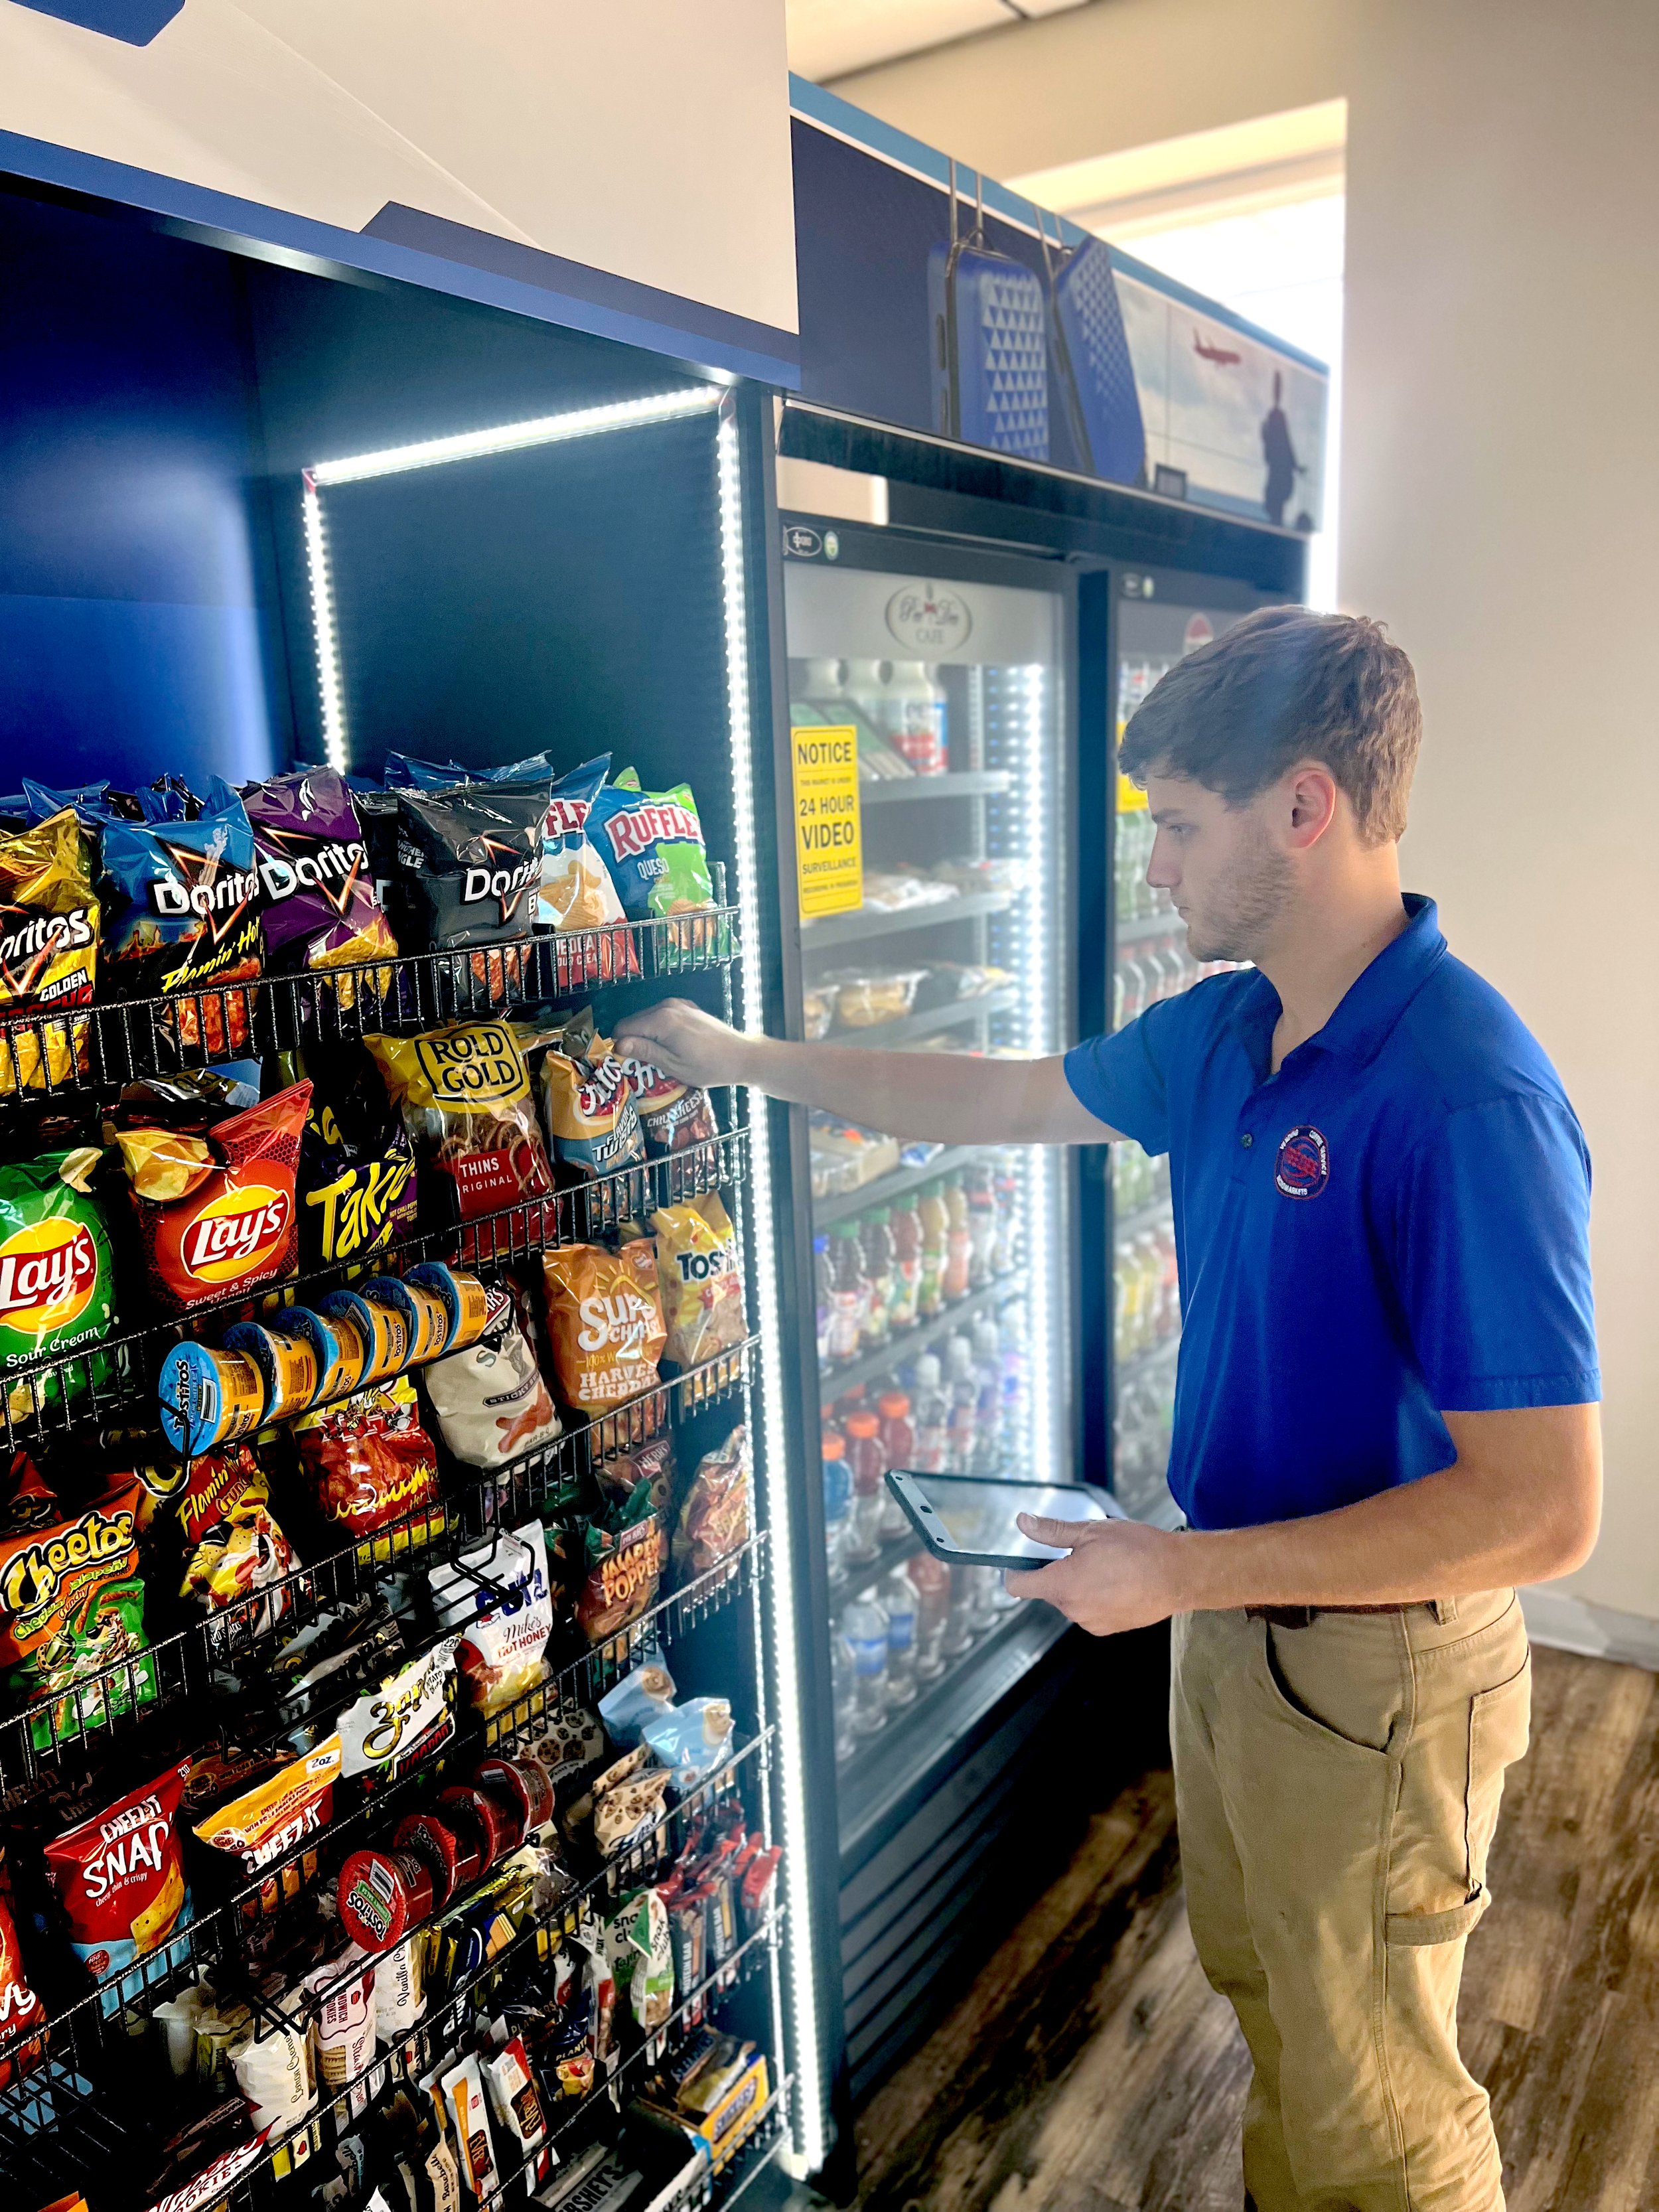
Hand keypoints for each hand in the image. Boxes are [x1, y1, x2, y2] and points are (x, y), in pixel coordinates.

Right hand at [611, 999, 750, 1086]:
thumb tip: (618, 1045)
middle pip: (633, 1022)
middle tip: (638, 1067)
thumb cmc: (709, 1066)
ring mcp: (679, 1005)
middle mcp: (667, 1006)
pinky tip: (668, 1048)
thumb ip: (646, 1051)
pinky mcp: (687, 1008)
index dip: (619, 1048)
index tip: (624, 1065)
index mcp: (661, 1020)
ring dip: (645, 1037)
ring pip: (647, 1019)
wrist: (742, 1056)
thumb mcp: (674, 1065)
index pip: (623, 1029)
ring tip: (654, 1060)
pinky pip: (662, 1017)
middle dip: (631, 1042)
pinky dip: (659, 1031)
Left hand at [1003, 1512, 1186, 1635]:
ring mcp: (1091, 1622)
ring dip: (1077, 1584)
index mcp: (1064, 1584)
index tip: (1019, 1561)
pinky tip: (1116, 1581)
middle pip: (1047, 1590)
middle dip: (1057, 1571)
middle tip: (1082, 1552)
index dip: (1014, 1571)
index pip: (1019, 1586)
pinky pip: (1088, 1610)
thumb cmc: (1139, 1550)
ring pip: (1069, 1600)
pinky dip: (1094, 1597)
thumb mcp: (1091, 1531)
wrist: (1179, 1576)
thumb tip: (1023, 1523)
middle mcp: (1073, 1609)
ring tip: (1106, 1566)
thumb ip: (1052, 1531)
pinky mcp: (1107, 1628)